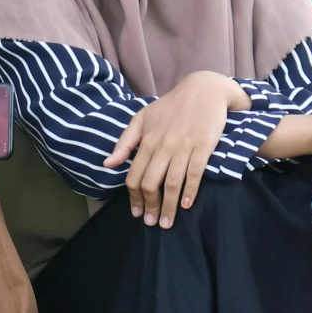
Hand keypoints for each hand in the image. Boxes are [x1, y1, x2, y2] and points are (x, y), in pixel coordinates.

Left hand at [104, 70, 247, 227]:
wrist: (204, 89)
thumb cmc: (171, 106)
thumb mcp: (142, 118)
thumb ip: (125, 142)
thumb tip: (108, 164)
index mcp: (146, 140)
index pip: (134, 176)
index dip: (134, 198)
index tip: (136, 212)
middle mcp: (163, 146)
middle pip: (151, 184)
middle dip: (149, 207)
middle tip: (151, 223)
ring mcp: (183, 147)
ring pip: (172, 183)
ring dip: (168, 207)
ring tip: (167, 223)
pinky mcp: (203, 146)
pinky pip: (195, 174)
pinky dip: (190, 192)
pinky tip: (188, 205)